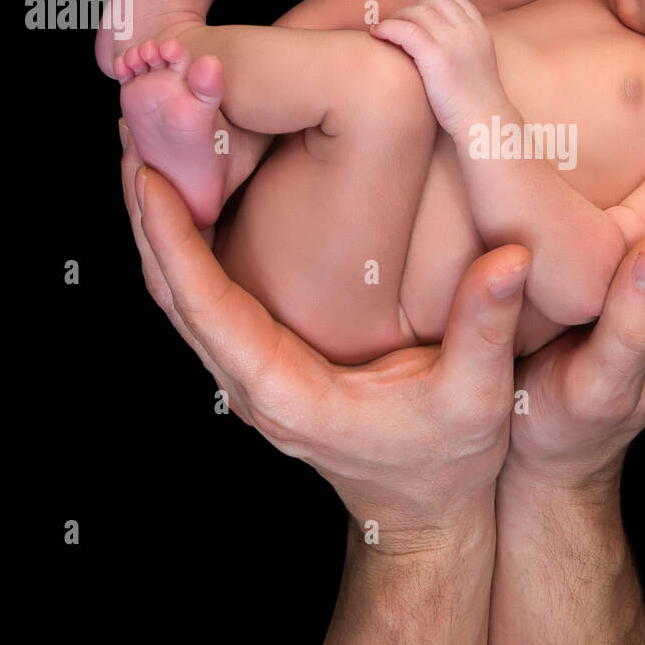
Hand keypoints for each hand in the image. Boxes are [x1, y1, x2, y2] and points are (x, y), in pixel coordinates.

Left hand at [117, 122, 530, 547]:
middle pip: (171, 294)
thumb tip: (510, 259)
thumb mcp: (476, 396)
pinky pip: (205, 299)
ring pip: (180, 295)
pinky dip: (186, 245)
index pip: (206, 308)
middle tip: (133, 131)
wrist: (426, 513)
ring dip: (158, 224)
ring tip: (150, 145)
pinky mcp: (261, 363)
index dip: (171, 240)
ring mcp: (249, 376)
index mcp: (286, 392)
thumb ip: (484, 328)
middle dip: (146, 212)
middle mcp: (252, 384)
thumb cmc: (446, 462)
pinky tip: (195, 194)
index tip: (147, 176)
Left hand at [370, 0, 505, 140]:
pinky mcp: (437, 56)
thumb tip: (437, 46)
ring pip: (418, 12)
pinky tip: (377, 34)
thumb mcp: (477, 67)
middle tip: (396, 26)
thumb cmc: (476, 104)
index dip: (431, 7)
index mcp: (481, 32)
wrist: (484, 123)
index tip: (416, 21)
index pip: (455, 2)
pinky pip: (406, 30)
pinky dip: (388, 28)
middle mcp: (469, 32)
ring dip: (397, 17)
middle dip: (412, 10)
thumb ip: (463, 50)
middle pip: (434, 2)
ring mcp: (454, 42)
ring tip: (384, 32)